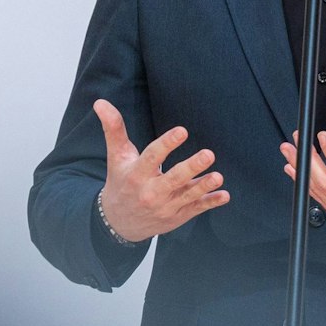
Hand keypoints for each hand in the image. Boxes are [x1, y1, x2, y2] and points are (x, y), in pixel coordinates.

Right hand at [95, 98, 226, 242]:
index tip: (182, 131)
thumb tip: (101, 102)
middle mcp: (151, 192)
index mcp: (136, 175)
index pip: (152, 157)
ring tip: (218, 176)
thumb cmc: (121, 182)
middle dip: (191, 167)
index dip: (167, 144)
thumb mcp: (117, 157)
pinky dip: (210, 203)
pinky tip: (224, 196)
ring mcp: (166, 206)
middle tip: (209, 154)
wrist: (119, 223)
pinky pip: (195, 209)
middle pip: (173, 178)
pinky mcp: (177, 216)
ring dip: (204, 186)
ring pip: (187, 196)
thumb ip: (114, 129)